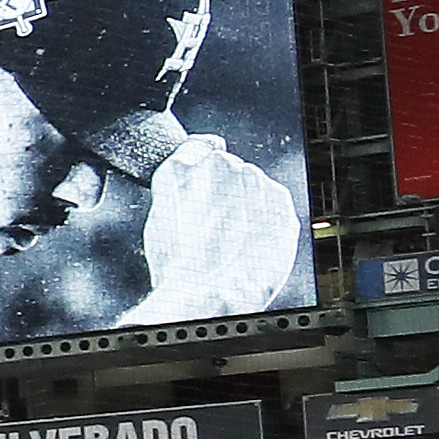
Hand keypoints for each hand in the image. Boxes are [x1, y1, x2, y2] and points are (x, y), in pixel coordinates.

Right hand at [127, 132, 303, 317]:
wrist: (215, 292)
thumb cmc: (179, 265)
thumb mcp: (158, 220)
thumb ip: (174, 191)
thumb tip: (188, 186)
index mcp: (181, 169)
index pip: (197, 146)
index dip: (200, 159)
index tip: (203, 173)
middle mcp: (220, 166)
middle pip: (226, 168)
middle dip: (223, 189)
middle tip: (213, 222)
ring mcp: (253, 181)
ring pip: (250, 185)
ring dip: (245, 202)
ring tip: (232, 237)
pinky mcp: (279, 200)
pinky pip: (272, 202)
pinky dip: (265, 217)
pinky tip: (250, 240)